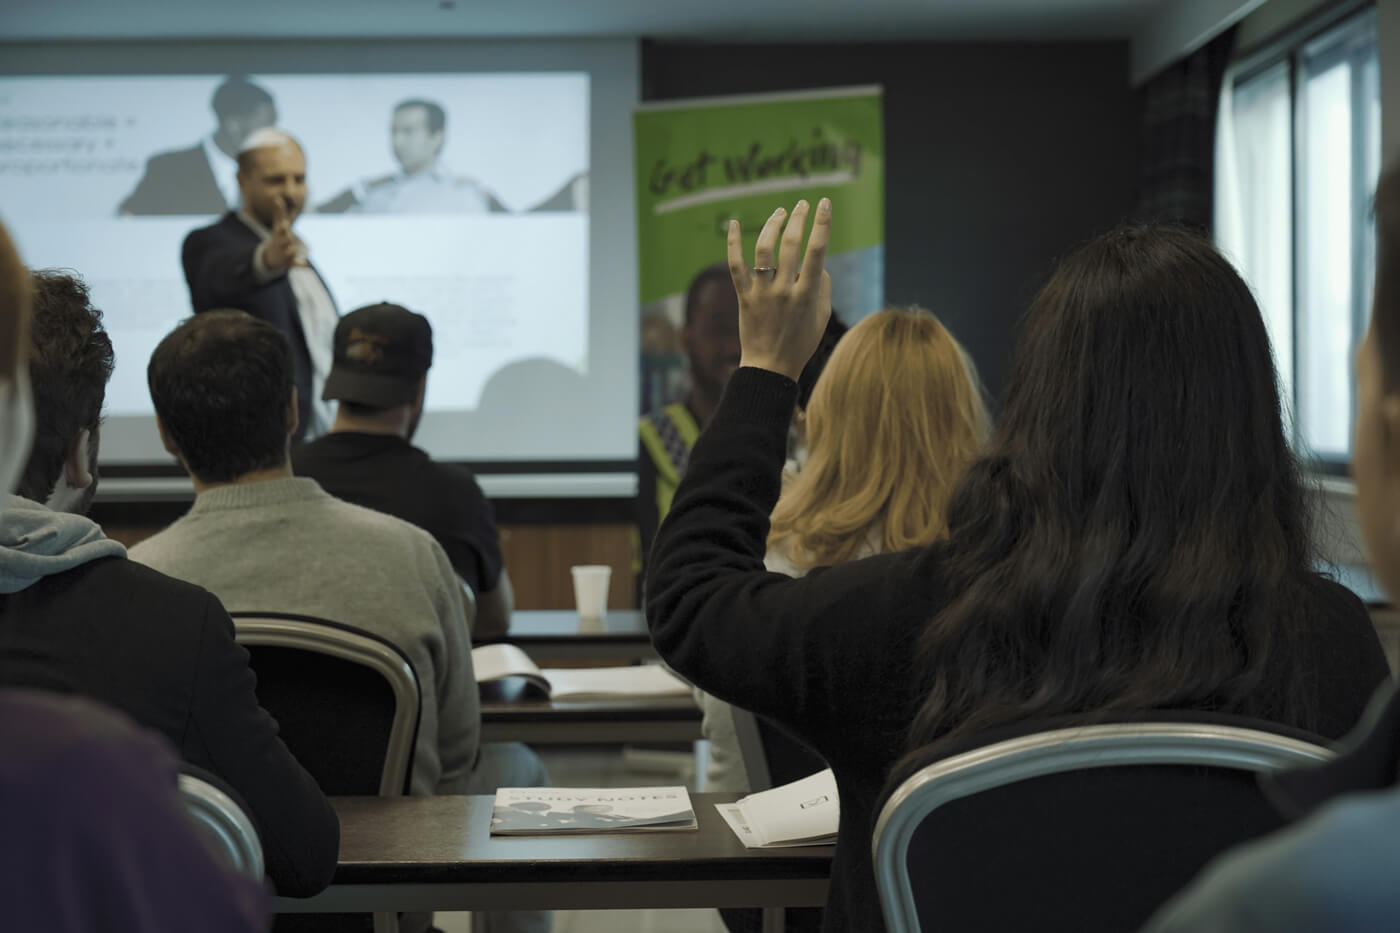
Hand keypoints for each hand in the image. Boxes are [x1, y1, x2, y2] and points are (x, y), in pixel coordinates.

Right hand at [263, 200, 307, 271]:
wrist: (270, 257)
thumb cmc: (277, 238)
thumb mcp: (277, 226)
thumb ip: (278, 212)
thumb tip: (277, 198)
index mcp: (280, 234)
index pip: (281, 229)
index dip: (283, 227)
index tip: (285, 224)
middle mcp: (282, 243)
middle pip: (285, 240)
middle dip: (287, 238)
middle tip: (289, 237)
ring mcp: (285, 253)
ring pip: (290, 252)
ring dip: (292, 251)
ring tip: (295, 250)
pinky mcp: (290, 263)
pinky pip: (297, 264)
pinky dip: (303, 265)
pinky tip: (309, 265)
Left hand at [728, 198, 831, 380]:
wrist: (770, 367)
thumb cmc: (801, 342)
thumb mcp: (822, 316)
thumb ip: (823, 286)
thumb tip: (819, 263)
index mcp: (808, 295)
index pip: (817, 251)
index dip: (822, 223)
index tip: (824, 204)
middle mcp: (785, 290)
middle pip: (791, 245)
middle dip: (798, 218)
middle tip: (802, 204)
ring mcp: (762, 293)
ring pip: (764, 249)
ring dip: (773, 225)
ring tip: (780, 213)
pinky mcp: (744, 297)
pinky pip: (736, 265)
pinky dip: (733, 243)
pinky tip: (735, 223)